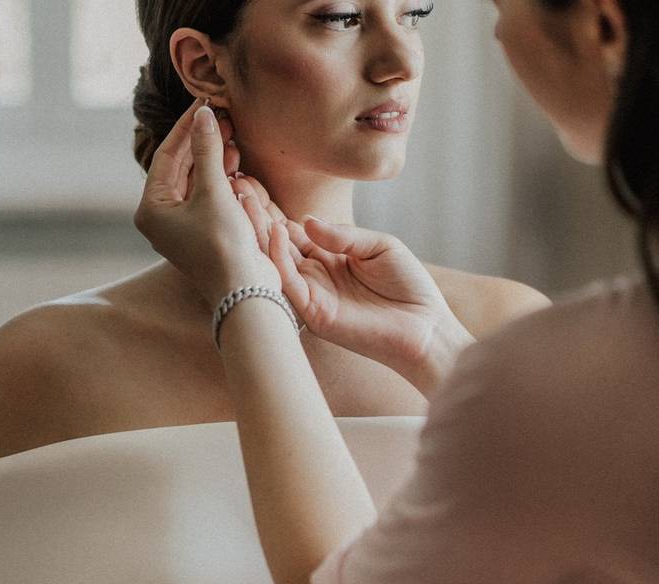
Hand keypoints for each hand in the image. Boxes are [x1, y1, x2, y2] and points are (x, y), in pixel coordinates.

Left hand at [134, 101, 279, 306]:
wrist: (244, 291)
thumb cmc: (223, 244)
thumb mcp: (214, 192)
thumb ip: (208, 150)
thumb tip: (204, 115)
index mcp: (151, 208)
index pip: (167, 156)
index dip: (187, 127)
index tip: (204, 104)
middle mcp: (162, 217)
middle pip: (181, 167)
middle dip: (202, 141)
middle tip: (222, 115)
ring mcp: (182, 226)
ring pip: (196, 181)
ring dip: (214, 157)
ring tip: (232, 133)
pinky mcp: (204, 233)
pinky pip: (208, 196)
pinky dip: (220, 178)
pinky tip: (235, 160)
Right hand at [239, 193, 473, 395]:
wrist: (427, 327)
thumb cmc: (408, 287)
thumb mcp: (379, 246)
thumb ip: (344, 235)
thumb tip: (307, 222)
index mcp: (327, 257)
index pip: (290, 229)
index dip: (270, 208)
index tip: (247, 180)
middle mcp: (313, 275)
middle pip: (275, 242)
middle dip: (254, 215)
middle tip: (231, 185)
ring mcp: (311, 295)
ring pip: (274, 262)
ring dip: (257, 232)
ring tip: (243, 201)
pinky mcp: (315, 314)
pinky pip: (289, 284)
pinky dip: (278, 259)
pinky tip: (274, 232)